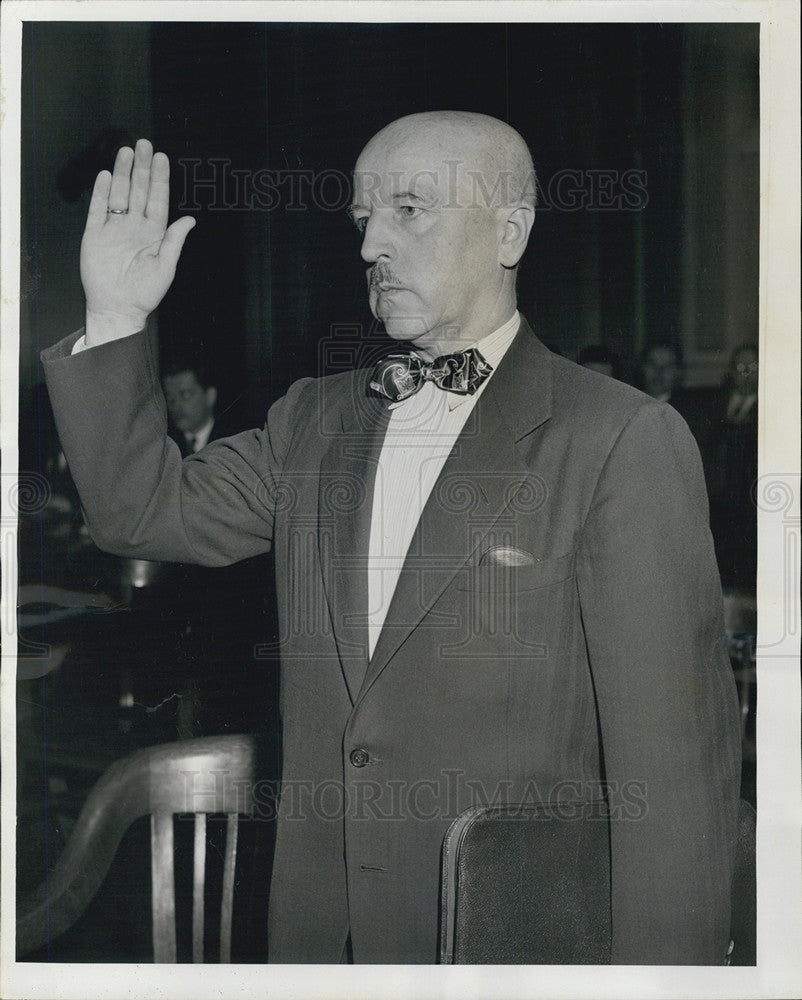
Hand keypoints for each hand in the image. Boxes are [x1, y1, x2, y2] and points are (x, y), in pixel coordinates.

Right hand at [81, 138, 195, 345]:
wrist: (117, 308)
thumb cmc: (145, 292)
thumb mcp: (166, 267)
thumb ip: (175, 241)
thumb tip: (191, 220)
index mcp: (154, 233)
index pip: (157, 200)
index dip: (160, 179)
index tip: (162, 158)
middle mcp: (134, 227)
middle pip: (138, 191)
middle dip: (142, 168)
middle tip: (144, 144)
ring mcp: (114, 229)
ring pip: (119, 194)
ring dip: (122, 173)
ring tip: (126, 152)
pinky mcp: (95, 235)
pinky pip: (98, 209)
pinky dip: (102, 193)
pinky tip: (106, 176)